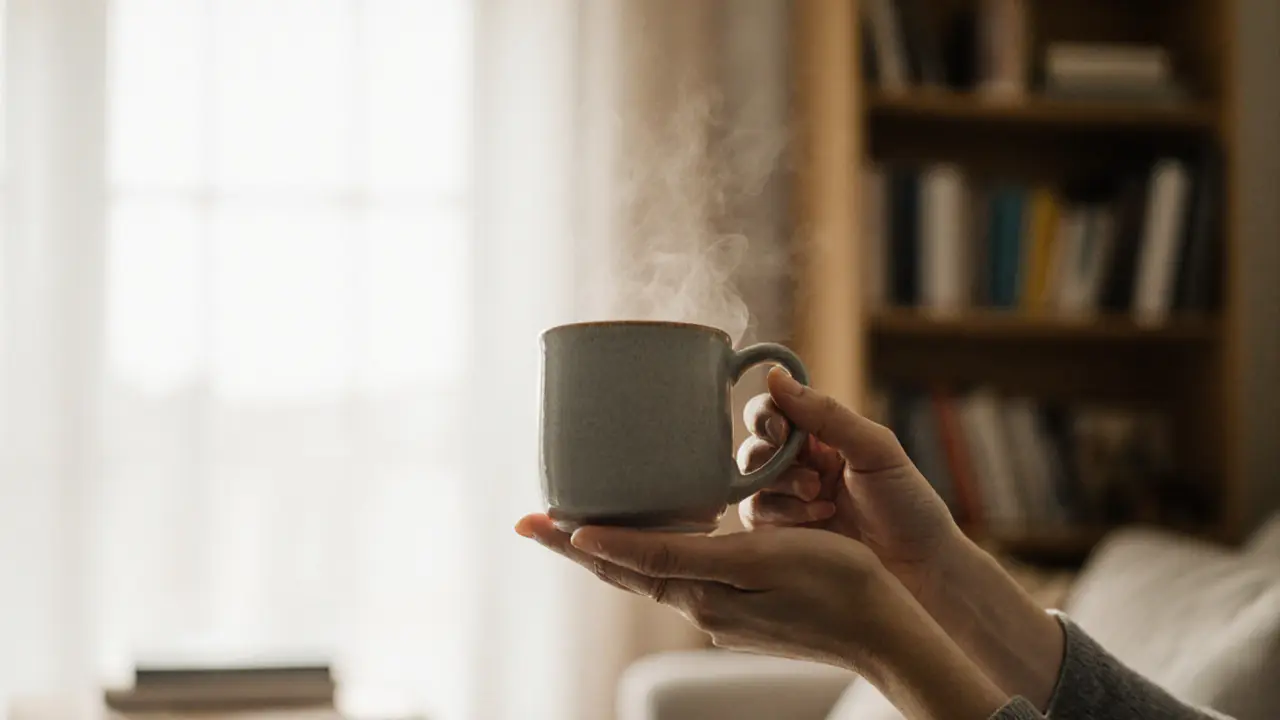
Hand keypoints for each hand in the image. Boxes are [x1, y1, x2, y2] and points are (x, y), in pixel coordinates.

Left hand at [514, 514, 1009, 718]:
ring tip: (585, 524)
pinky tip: (657, 540)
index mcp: (695, 592)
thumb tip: (594, 544)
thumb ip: (669, 553)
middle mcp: (699, 605)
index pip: (614, 562)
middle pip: (623, 570)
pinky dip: (653, 555)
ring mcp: (721, 611)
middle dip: (579, 544)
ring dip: (614, 548)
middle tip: (539, 518)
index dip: (569, 539)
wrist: (884, 628)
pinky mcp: (743, 610)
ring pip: (650, 573)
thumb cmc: (832, 582)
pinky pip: (681, 576)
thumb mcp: (747, 559)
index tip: (528, 519)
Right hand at [739, 370, 1064, 709]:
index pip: (772, 412)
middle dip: (775, 460)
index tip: (781, 429)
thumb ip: (826, 414)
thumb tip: (776, 376)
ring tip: (822, 502)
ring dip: (783, 489)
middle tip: (812, 479)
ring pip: (750, 484)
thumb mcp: (875, 449)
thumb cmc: (908, 504)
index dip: (767, 415)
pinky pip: (754, 518)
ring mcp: (786, 505)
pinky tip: (819, 522)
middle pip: (753, 448)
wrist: (922, 569)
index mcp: (820, 439)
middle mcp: (797, 468)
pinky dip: (782, 517)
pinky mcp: (780, 540)